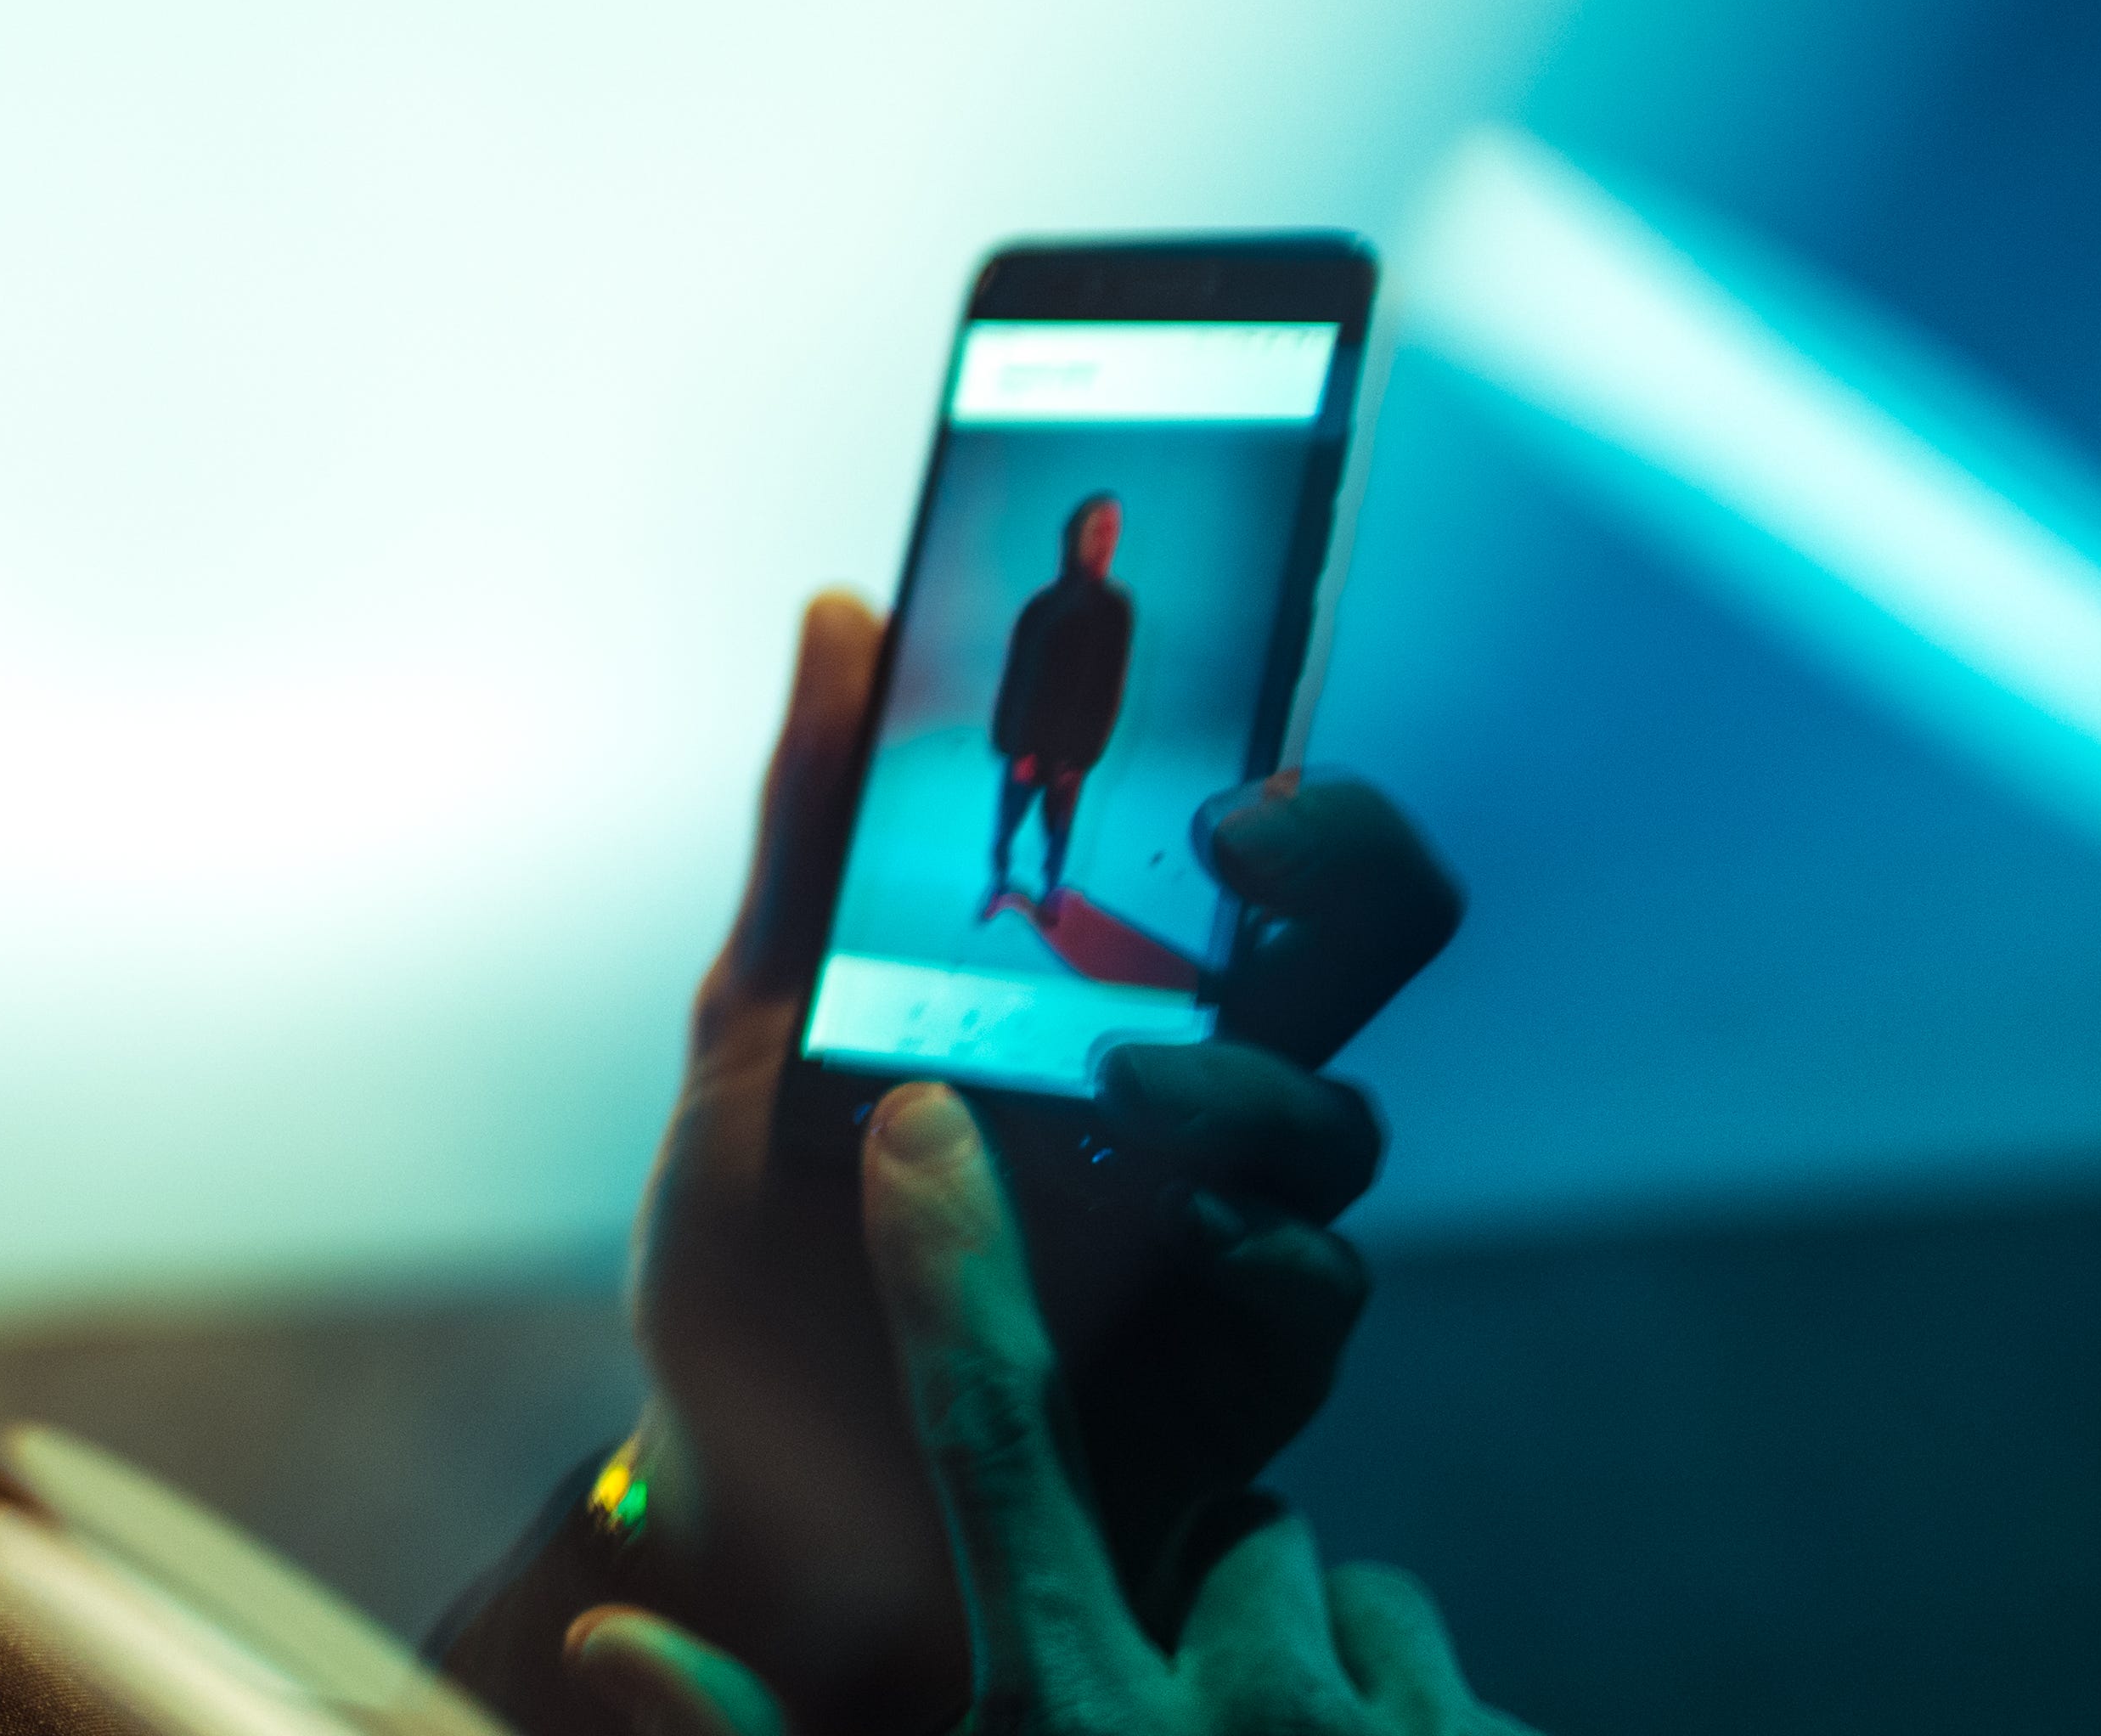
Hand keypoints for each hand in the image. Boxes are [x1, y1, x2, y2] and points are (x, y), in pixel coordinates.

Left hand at [618, 595, 1410, 1719]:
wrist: (735, 1489)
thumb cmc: (758, 1252)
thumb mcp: (755, 1020)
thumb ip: (814, 826)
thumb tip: (844, 612)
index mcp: (1110, 995)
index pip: (1281, 862)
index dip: (1309, 795)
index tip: (1238, 772)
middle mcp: (1197, 1102)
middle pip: (1365, 950)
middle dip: (1341, 874)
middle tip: (1229, 851)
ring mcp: (1223, 1237)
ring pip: (1334, 1129)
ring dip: (1246, 1093)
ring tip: (1119, 1092)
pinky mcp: (1223, 1380)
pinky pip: (1305, 1300)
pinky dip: (1256, 1263)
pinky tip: (1184, 1252)